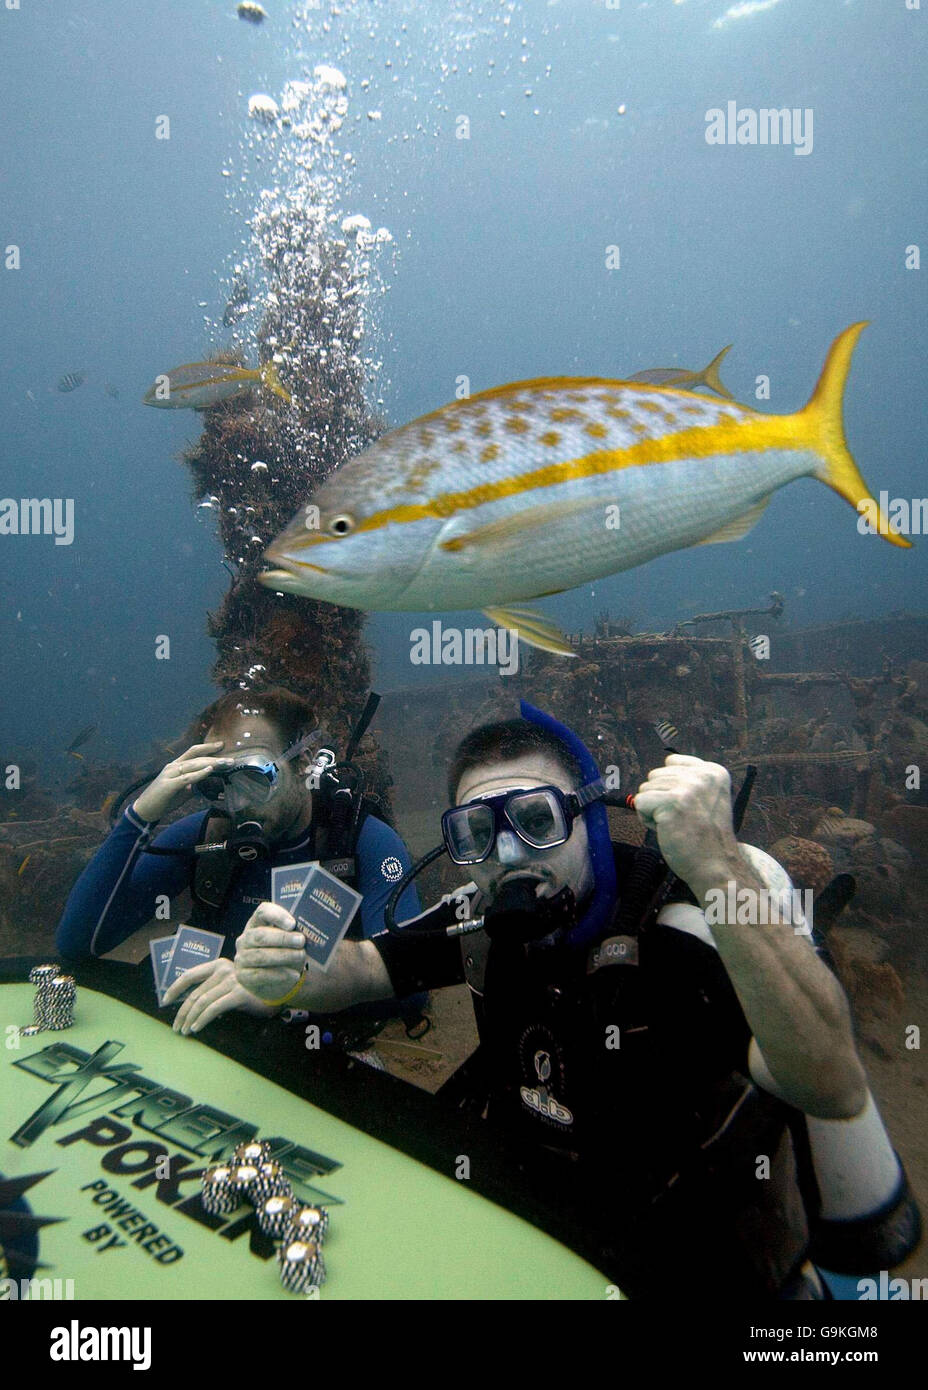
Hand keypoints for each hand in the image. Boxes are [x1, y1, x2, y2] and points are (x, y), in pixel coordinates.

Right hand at [132, 741, 233, 822]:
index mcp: (176, 765)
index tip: (222, 745)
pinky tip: (209, 771)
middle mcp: (173, 766)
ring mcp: (169, 774)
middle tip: (231, 759)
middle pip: (196, 757)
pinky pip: (186, 778)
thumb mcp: (181, 790)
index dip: (207, 747)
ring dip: (211, 764)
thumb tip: (203, 783)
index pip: (193, 752)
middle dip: (215, 757)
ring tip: (225, 763)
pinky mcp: (168, 785)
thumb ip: (192, 784)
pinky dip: (199, 774)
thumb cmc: (163, 800)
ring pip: (193, 765)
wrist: (145, 810)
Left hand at [163, 957, 267, 1034]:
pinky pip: (214, 1009)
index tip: (165, 1000)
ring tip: (184, 1031)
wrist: (280, 990)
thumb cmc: (253, 990)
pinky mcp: (238, 994)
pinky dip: (202, 1020)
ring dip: (189, 1019)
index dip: (174, 988)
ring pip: (201, 1002)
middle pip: (194, 993)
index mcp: (218, 964)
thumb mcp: (230, 984)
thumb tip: (190, 1005)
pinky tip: (196, 1028)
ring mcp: (232, 981)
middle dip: (182, 1012)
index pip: (189, 975)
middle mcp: (224, 969)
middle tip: (175, 1026)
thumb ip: (213, 988)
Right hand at [233, 903, 306, 1004]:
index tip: (292, 924)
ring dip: (284, 956)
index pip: (263, 912)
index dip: (277, 915)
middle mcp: (245, 939)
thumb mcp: (289, 941)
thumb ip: (294, 933)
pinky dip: (280, 975)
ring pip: (261, 956)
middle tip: (301, 941)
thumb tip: (308, 930)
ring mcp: (242, 958)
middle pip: (260, 935)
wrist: (274, 982)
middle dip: (283, 938)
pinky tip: (294, 975)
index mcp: (256, 923)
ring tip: (301, 956)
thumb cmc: (284, 954)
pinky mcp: (244, 976)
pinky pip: (261, 975)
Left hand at [632, 754, 741, 892]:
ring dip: (653, 810)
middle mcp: (703, 775)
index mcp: (714, 771)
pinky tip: (665, 830)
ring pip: (645, 789)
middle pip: (655, 775)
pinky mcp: (671, 802)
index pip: (672, 762)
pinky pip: (639, 802)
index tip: (686, 806)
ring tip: (674, 825)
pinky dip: (646, 819)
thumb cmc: (705, 837)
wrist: (716, 865)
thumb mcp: (707, 798)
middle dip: (660, 798)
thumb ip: (687, 782)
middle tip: (681, 819)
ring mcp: (687, 788)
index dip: (670, 785)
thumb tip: (653, 777)